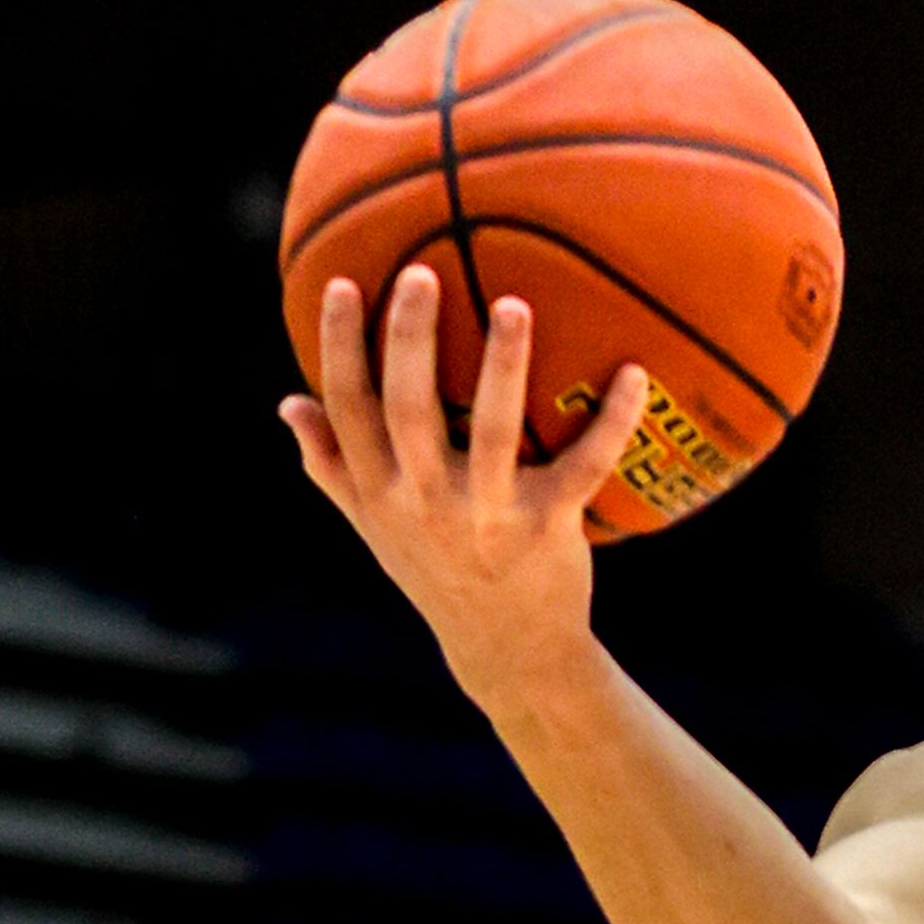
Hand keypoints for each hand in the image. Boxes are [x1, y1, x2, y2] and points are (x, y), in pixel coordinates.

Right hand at [282, 268, 661, 694]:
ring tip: (514, 305)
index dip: (340, 348)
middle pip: (408, 411)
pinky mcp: (548, 527)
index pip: (349, 411)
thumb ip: (333, 466)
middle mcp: (426, 503)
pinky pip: (584, 466)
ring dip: (503, 367)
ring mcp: (488, 516)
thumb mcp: (374, 527)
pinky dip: (612, 422)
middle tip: (422, 273)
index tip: (345, 284)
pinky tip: (635, 373)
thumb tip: (289, 404)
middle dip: (410, 340)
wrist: (508, 650)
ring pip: (493, 432)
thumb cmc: (436, 571)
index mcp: (381, 494)